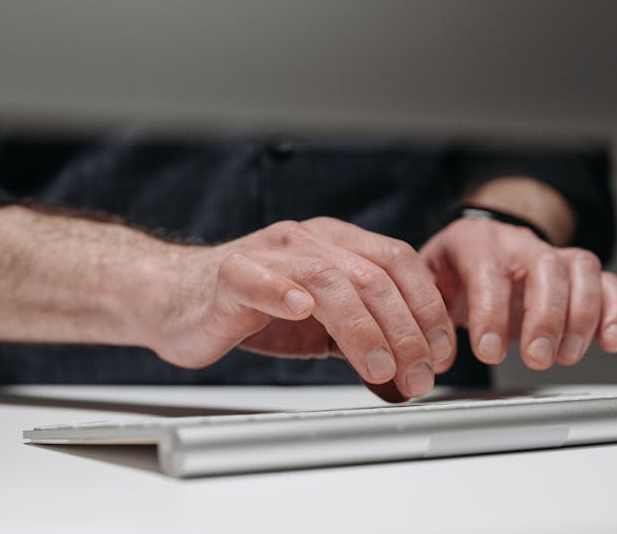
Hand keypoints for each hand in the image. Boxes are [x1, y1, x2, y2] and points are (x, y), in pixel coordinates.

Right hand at [147, 218, 455, 399]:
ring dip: (362, 328)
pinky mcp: (231, 275)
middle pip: (372, 276)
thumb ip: (361, 337)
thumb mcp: (318, 325)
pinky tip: (301, 312)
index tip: (441, 353)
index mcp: (334, 244)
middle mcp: (306, 241)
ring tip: (379, 366)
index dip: (427, 308)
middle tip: (417, 374)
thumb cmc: (248, 309)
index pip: (398, 263)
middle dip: (405, 330)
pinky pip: (260, 279)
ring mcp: (268, 255)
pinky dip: (283, 293)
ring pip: (328, 280)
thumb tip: (410, 374)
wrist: (176, 300)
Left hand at [419, 217, 616, 368]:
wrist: (473, 250)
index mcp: (473, 241)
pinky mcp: (578, 274)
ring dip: (581, 317)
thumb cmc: (450, 273)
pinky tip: (610, 341)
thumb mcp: (426, 286)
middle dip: (545, 317)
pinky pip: (608, 282)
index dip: (490, 312)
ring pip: (581, 269)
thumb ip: (426, 317)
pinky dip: (616, 311)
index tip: (488, 351)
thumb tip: (434, 359)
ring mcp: (551, 254)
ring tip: (566, 355)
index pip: (487, 269)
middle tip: (536, 358)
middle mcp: (517, 241)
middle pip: (544, 266)